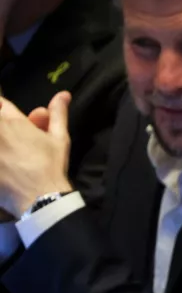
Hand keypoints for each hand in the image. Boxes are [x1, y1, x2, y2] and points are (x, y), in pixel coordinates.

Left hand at [0, 92, 72, 216]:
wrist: (39, 198)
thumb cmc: (51, 166)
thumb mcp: (59, 139)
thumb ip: (58, 114)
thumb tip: (63, 94)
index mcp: (12, 121)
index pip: (0, 103)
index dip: (4, 109)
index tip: (10, 119)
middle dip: (3, 122)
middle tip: (13, 140)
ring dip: (2, 142)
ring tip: (10, 153)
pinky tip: (4, 162)